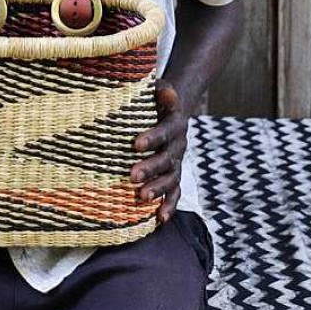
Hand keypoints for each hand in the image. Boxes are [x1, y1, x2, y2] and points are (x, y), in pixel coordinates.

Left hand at [130, 80, 187, 223]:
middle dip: (150, 168)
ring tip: (142, 197)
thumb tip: (167, 91)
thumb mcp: (158, 91)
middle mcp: (178, 145)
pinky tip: (160, 218)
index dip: (152, 138)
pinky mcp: (173, 174)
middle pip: (167, 159)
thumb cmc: (156, 100)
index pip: (164, 132)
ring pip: (171, 178)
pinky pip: (174, 192)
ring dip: (158, 189)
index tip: (135, 144)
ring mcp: (177, 162)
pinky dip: (169, 205)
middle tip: (132, 176)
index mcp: (174, 124)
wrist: (172, 111)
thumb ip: (162, 92)